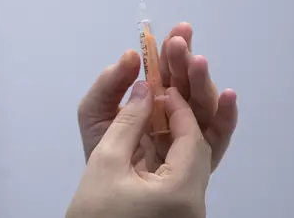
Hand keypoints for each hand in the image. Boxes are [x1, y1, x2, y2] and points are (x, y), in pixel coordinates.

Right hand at [66, 85, 210, 217]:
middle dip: (183, 118)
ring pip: (192, 162)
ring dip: (180, 134)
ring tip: (160, 112)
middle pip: (198, 151)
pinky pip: (183, 176)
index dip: (179, 108)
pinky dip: (173, 153)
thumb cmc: (95, 212)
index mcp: (182, 191)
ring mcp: (189, 212)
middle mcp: (195, 204)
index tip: (160, 88)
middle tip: (160, 96)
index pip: (193, 138)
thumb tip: (145, 88)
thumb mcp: (105, 161)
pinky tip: (159, 139)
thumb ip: (128, 121)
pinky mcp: (178, 214)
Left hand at [78, 23, 237, 171]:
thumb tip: (131, 55)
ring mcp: (189, 133)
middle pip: (186, 83)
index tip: (176, 32)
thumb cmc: (103, 147)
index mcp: (151, 98)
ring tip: (198, 63)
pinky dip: (226, 116)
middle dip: (185, 61)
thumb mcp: (95, 111)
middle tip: (181, 45)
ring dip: (202, 81)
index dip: (171, 50)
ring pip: (202, 103)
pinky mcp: (201, 157)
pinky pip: (217, 136)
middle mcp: (174, 112)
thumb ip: (109, 83)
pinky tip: (227, 96)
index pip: (165, 70)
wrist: (105, 187)